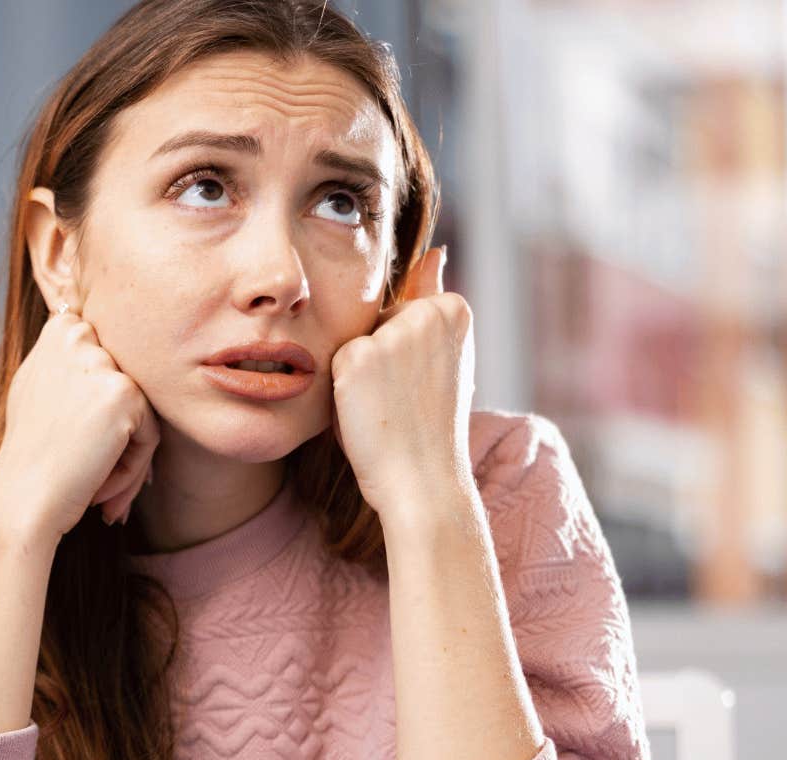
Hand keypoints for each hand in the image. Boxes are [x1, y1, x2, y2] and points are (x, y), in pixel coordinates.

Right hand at [0, 311, 157, 541]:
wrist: (22, 499)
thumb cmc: (28, 454)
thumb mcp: (36, 387)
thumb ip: (65, 360)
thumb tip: (83, 335)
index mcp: (58, 329)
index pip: (109, 362)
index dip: (97, 409)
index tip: (72, 439)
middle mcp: (78, 336)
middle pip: (125, 389)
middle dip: (114, 433)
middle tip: (82, 468)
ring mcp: (102, 363)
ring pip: (140, 415)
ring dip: (124, 457)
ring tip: (92, 484)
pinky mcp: (125, 394)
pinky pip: (150, 435)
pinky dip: (131, 469)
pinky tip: (98, 486)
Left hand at [327, 247, 475, 520]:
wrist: (423, 479)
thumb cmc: (430, 424)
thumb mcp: (443, 357)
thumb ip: (431, 301)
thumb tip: (434, 252)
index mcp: (455, 308)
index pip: (402, 314)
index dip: (402, 356)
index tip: (422, 387)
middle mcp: (426, 312)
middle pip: (374, 323)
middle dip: (378, 360)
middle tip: (402, 401)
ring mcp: (391, 333)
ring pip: (352, 342)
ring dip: (357, 375)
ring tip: (385, 407)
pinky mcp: (356, 357)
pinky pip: (332, 364)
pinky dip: (340, 391)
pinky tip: (365, 411)